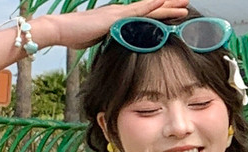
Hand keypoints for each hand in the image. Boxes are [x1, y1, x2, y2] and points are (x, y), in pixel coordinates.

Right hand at [46, 0, 188, 53]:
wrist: (60, 29)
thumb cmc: (74, 35)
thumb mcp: (98, 42)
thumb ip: (110, 42)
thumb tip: (117, 51)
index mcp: (118, 19)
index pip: (144, 16)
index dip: (160, 13)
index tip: (175, 12)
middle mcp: (121, 12)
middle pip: (150, 9)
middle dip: (169, 6)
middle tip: (186, 3)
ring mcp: (119, 13)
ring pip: (149, 8)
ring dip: (167, 5)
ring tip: (184, 3)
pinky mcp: (115, 17)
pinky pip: (138, 11)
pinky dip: (152, 7)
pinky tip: (163, 4)